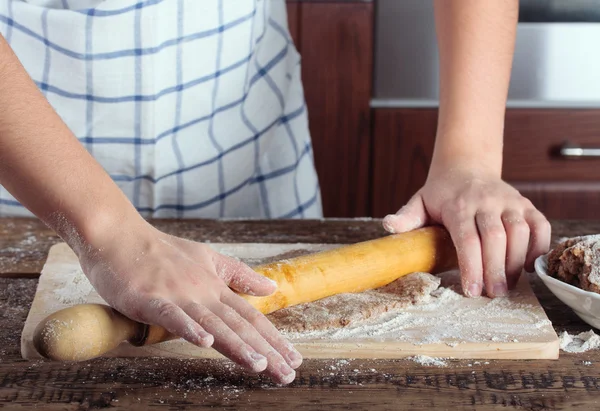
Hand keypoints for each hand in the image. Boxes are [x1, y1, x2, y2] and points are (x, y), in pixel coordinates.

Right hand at [76, 220, 300, 384]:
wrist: (120, 236)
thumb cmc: (161, 250)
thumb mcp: (208, 258)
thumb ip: (239, 275)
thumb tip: (272, 286)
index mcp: (215, 287)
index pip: (250, 316)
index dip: (273, 338)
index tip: (293, 358)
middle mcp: (203, 293)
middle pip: (238, 325)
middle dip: (265, 350)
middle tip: (287, 373)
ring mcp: (178, 296)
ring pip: (213, 324)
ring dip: (237, 345)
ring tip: (260, 365)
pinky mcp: (150, 299)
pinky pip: (172, 317)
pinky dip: (189, 329)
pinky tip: (204, 344)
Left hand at [382, 167, 550, 297]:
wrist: (466, 166)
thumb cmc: (441, 192)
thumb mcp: (419, 202)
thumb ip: (406, 217)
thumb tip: (387, 226)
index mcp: (458, 205)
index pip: (466, 238)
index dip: (471, 266)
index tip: (471, 291)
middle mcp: (486, 201)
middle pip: (495, 238)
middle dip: (495, 269)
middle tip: (493, 294)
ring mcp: (509, 201)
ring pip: (520, 232)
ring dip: (516, 262)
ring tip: (507, 286)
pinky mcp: (526, 204)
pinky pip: (540, 225)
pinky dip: (538, 247)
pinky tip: (527, 267)